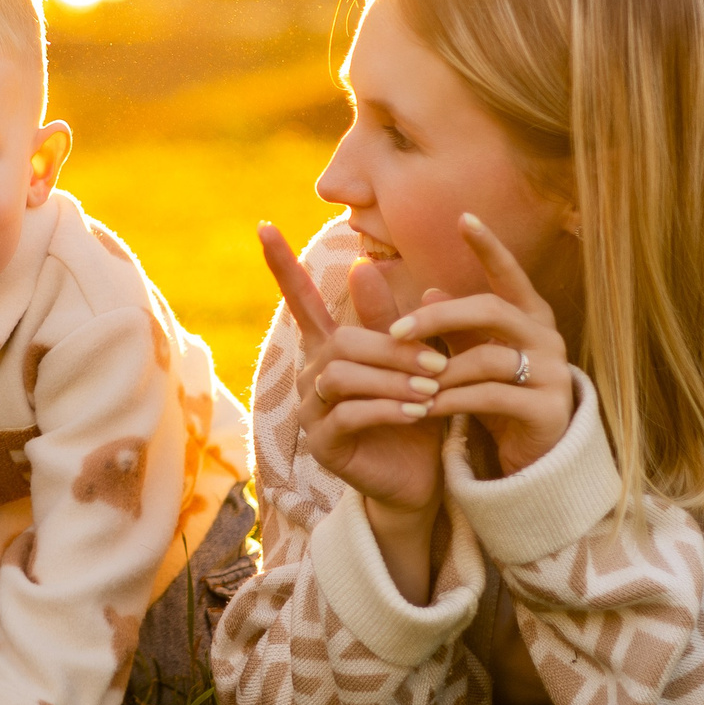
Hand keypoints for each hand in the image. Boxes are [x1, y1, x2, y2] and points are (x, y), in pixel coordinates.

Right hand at [259, 225, 450, 520]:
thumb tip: (367, 266)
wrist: (423, 479)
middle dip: (391, 349)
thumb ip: (396, 321)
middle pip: (339, 341)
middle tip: (439, 365)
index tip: (264, 225)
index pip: (301, 300)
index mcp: (331, 347)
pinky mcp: (323, 444)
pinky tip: (416, 413)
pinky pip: (346, 415)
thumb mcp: (414, 362)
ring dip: (391, 381)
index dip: (282, 265)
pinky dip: (384, 410)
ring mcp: (311, 410)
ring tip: (431, 392)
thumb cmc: (418, 413)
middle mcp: (312, 373)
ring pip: (340, 376)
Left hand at [382, 214, 577, 474]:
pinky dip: (452, 401)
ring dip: (441, 370)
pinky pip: (490, 397)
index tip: (463, 217)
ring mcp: (552, 372)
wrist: (534, 457)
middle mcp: (547, 337)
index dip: (488, 246)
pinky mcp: (547, 409)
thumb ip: (455, 327)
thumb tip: (428, 290)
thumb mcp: (474, 357)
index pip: (509, 273)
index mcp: (530, 316)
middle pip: (490, 309)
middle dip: (438, 318)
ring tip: (408, 381)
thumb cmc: (500, 398)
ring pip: (487, 358)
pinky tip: (425, 407)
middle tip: (395, 329)